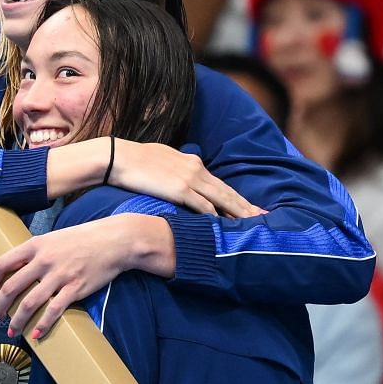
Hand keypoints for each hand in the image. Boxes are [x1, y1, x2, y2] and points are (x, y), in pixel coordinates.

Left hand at [0, 215, 145, 338]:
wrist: (115, 240)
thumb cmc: (83, 239)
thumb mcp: (53, 238)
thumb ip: (34, 253)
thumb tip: (16, 271)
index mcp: (34, 245)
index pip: (0, 265)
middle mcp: (43, 260)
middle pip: (11, 288)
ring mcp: (59, 275)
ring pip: (29, 303)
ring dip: (17, 321)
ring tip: (12, 331)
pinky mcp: (75, 288)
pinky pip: (53, 311)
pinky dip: (42, 325)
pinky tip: (36, 334)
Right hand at [108, 139, 262, 217]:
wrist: (118, 157)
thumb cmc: (134, 160)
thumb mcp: (161, 159)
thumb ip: (175, 169)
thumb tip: (177, 175)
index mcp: (193, 162)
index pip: (220, 184)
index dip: (236, 197)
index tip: (250, 207)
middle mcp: (196, 169)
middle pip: (227, 192)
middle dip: (247, 206)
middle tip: (264, 217)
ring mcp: (190, 180)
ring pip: (221, 200)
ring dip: (238, 213)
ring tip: (252, 225)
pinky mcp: (179, 190)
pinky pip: (203, 206)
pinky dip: (216, 217)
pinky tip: (224, 226)